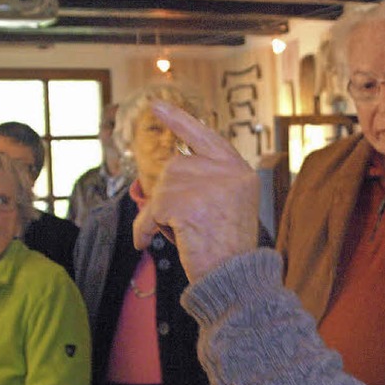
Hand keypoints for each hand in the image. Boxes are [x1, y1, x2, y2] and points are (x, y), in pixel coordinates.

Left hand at [133, 100, 259, 282]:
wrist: (236, 279)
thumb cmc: (229, 250)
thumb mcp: (228, 205)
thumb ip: (208, 180)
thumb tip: (174, 164)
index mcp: (240, 171)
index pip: (206, 137)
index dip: (180, 121)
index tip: (156, 105)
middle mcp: (229, 172)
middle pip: (175, 167)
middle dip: (168, 196)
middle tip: (184, 226)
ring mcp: (211, 186)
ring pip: (163, 188)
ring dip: (160, 215)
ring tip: (183, 237)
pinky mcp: (190, 204)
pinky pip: (152, 210)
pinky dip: (145, 228)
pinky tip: (149, 242)